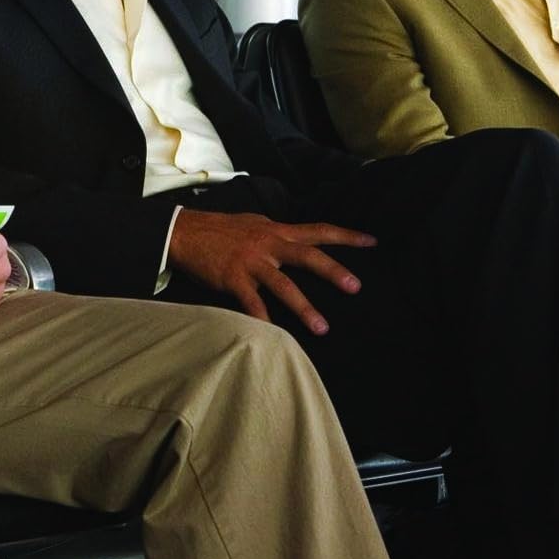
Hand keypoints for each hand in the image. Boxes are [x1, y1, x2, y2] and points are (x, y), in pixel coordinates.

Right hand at [167, 209, 374, 335]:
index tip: (373, 242)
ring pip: (283, 285)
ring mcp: (251, 262)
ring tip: (322, 327)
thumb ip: (278, 233)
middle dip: (333, 271)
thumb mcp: (255, 224)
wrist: (185, 231)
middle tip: (355, 286)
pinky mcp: (233, 279)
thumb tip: (298, 239)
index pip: (319, 231)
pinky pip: (251, 303)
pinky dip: (262, 319)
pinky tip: (273, 335)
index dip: (347, 236)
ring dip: (304, 307)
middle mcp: (269, 244)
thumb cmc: (221, 229)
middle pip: (308, 256)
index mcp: (278, 231)